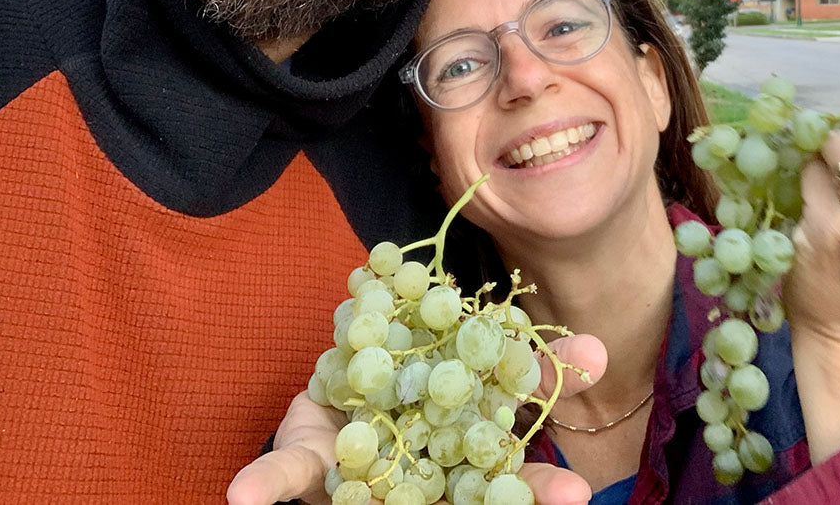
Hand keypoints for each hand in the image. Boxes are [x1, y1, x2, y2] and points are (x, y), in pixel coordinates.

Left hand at [226, 334, 606, 504]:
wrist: (356, 370)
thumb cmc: (428, 379)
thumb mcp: (482, 363)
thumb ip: (530, 362)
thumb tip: (599, 350)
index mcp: (464, 462)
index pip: (507, 486)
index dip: (539, 492)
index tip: (575, 495)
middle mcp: (418, 482)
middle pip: (456, 497)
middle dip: (488, 500)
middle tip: (522, 500)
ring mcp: (364, 481)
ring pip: (373, 499)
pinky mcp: (313, 463)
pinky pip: (289, 476)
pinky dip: (264, 486)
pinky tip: (240, 499)